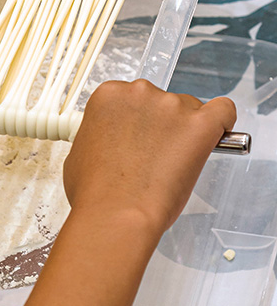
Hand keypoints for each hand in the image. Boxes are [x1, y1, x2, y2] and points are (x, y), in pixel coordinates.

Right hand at [64, 80, 234, 235]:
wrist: (115, 213)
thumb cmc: (96, 190)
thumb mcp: (81, 150)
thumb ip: (100, 133)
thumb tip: (112, 141)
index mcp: (108, 95)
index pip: (132, 97)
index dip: (137, 121)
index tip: (138, 136)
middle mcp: (138, 93)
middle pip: (161, 100)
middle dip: (160, 124)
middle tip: (154, 153)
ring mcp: (170, 106)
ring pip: (190, 108)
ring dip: (185, 130)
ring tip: (174, 161)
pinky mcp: (199, 124)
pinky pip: (223, 111)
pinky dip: (222, 121)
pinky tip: (215, 137)